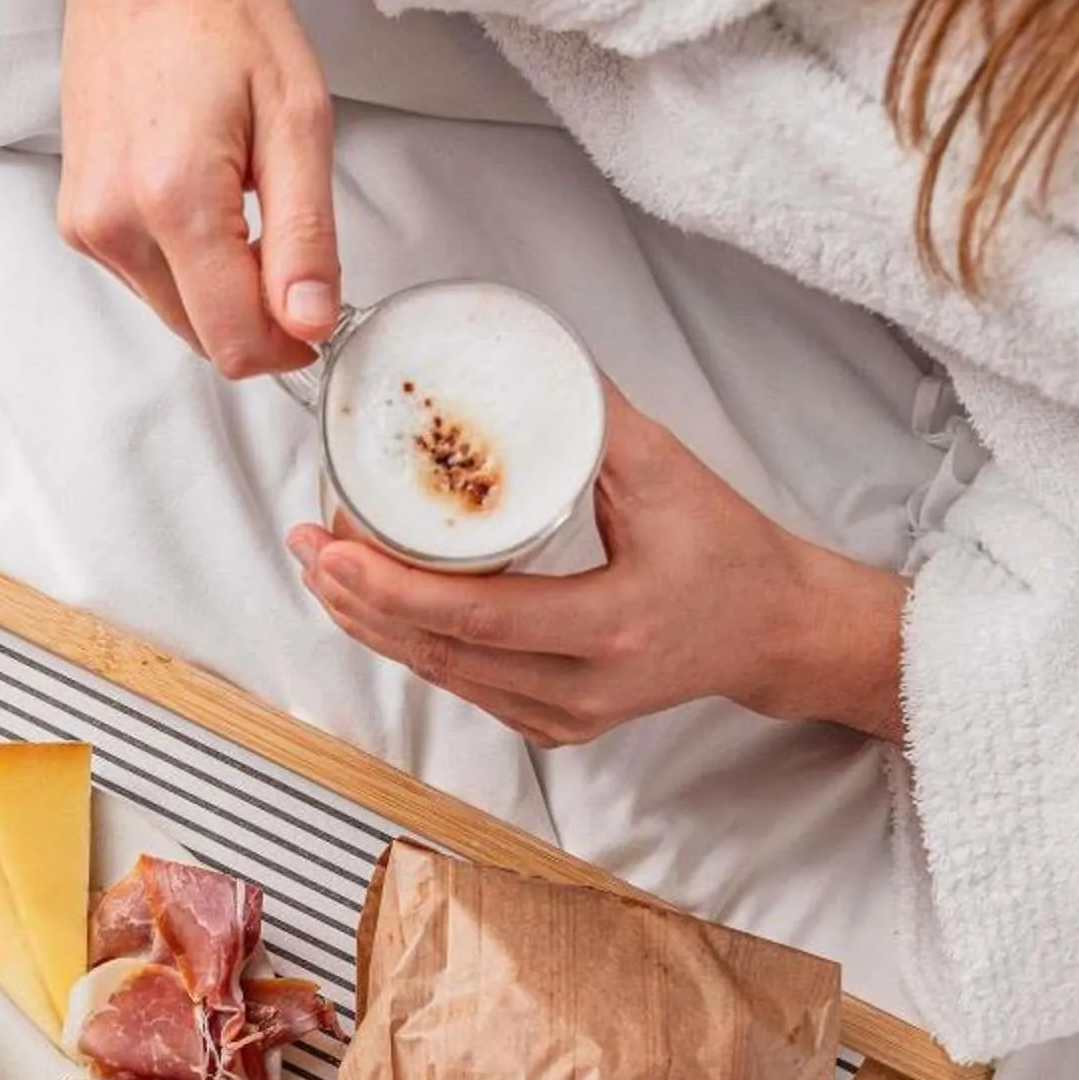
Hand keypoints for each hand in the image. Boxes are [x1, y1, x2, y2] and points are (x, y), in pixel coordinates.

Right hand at [58, 0, 339, 376]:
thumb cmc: (218, 17)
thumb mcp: (296, 117)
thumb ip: (305, 234)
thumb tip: (310, 322)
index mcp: (172, 199)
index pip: (233, 340)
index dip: (289, 345)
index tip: (317, 317)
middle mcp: (115, 222)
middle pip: (204, 337)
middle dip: (256, 314)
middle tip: (286, 243)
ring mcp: (88, 225)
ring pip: (176, 314)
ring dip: (221, 288)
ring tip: (239, 202)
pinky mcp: (78, 222)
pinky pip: (148, 281)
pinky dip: (187, 265)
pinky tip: (199, 199)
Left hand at [290, 382, 909, 745]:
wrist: (771, 630)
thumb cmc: (729, 551)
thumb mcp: (665, 472)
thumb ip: (589, 415)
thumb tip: (518, 354)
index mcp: (613, 628)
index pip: (478, 618)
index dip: (393, 587)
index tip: (334, 546)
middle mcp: (583, 690)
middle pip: (441, 655)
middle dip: (359, 601)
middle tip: (307, 544)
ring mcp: (565, 718)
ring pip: (443, 678)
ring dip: (373, 625)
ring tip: (323, 567)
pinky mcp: (555, 726)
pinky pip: (465, 688)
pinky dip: (414, 645)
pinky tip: (375, 606)